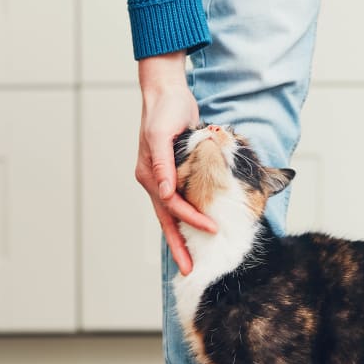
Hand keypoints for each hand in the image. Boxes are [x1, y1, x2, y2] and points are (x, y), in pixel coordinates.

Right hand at [135, 52, 216, 274]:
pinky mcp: (173, 174)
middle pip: (167, 220)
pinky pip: (179, 203)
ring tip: (189, 261)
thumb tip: (165, 192)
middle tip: (188, 271)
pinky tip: (193, 232)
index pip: (172, 206)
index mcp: (150, 174)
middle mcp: (155, 181)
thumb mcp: (162, 133)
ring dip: (181, 238)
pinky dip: (186, 219)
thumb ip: (163, 163)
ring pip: (172, 215)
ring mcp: (163, 179)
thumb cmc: (165, 110)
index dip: (192, 219)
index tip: (212, 229)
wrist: (167, 92)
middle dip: (178, 247)